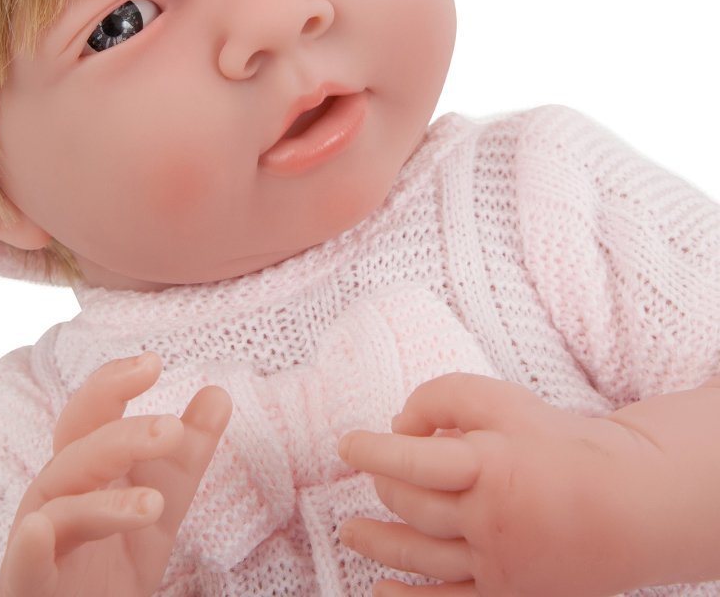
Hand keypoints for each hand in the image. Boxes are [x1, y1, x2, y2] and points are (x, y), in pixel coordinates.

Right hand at [0, 351, 231, 596]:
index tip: (152, 362)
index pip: (92, 417)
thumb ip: (185, 458)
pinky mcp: (28, 592)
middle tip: (171, 430)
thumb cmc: (110, 567)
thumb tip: (218, 393)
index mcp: (82, 473)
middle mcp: (54, 500)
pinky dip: (27, 550)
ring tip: (154, 504)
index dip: (113, 385)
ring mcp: (38, 546)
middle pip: (76, 454)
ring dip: (105, 503)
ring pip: (60, 509)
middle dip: (121, 438)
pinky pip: (22, 570)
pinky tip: (38, 531)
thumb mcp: (158, 510)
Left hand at [337, 373, 659, 596]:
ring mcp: (501, 564)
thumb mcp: (502, 398)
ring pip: (422, 556)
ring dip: (378, 544)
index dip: (373, 450)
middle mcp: (491, 519)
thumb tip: (399, 426)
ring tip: (349, 531)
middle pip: (415, 506)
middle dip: (384, 487)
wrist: (628, 500)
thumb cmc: (560, 441)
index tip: (346, 445)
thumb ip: (444, 398)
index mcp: (490, 465)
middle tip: (369, 475)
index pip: (414, 459)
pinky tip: (379, 594)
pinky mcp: (511, 594)